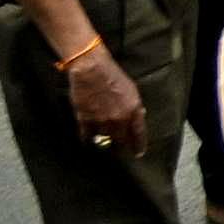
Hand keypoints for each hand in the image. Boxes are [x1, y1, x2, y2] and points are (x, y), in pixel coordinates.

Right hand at [61, 36, 152, 159]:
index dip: (139, 145)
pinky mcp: (85, 121)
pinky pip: (87, 137)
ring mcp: (101, 121)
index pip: (138, 134)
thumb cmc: (113, 76)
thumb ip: (134, 106)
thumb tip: (138, 117)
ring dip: (104, 139)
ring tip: (104, 136)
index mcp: (133, 110)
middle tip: (120, 148)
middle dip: (121, 145)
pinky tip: (89, 138)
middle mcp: (119, 119)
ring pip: (104, 139)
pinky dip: (89, 138)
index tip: (138, 154)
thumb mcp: (131, 89)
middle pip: (121, 140)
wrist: (92, 70)